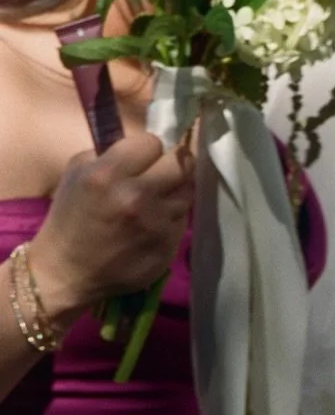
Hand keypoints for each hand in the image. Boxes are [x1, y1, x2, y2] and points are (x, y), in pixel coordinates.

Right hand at [29, 133, 194, 321]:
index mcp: (108, 174)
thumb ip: (112, 153)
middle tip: (160, 173)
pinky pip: (182, 219)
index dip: (148, 149)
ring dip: (173, 192)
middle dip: (171, 165)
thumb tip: (148, 144)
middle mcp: (136, 197)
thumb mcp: (77, 173)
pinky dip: (171, 218)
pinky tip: (152, 224)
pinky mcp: (167, 246)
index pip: (153, 142)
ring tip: (154, 201)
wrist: (67, 272)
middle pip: (181, 164)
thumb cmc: (69, 218)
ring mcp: (155, 224)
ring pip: (186, 192)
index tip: (142, 158)